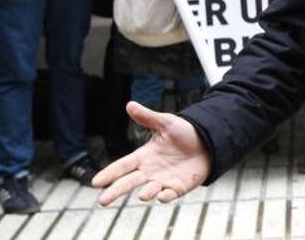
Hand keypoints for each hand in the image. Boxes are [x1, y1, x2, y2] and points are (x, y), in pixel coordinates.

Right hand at [94, 102, 210, 204]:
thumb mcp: (166, 122)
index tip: (96, 182)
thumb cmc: (184, 133)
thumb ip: (147, 117)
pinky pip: (169, 195)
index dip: (110, 173)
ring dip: (146, 193)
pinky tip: (162, 196)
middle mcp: (150, 171)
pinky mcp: (178, 187)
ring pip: (149, 190)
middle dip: (116, 191)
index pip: (122, 166)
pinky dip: (165, 197)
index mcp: (144, 156)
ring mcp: (163, 180)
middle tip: (102, 201)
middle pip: (129, 182)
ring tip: (142, 195)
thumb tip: (129, 104)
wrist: (208, 143)